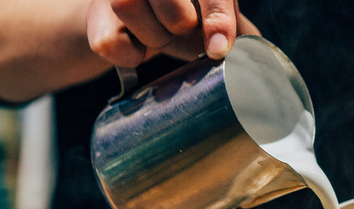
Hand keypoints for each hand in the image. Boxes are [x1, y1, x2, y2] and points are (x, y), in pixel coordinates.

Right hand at [86, 0, 259, 66]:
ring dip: (153, 36)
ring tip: (157, 32)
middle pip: (173, 9)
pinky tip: (135, 44)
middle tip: (181, 27)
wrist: (130, 22)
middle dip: (181, 25)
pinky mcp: (95, 14)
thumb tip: (258, 55)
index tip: (219, 50)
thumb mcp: (214, 14)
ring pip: (129, 8)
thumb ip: (236, 27)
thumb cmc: (181, 14)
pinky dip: (128, 55)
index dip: (217, 18)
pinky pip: (110, 41)